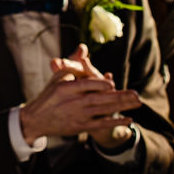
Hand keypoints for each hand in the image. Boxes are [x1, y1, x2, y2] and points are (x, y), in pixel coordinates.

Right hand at [21, 57, 139, 143]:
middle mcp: (72, 102)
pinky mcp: (80, 127)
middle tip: (136, 94)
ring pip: (103, 111)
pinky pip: (101, 124)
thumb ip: (72, 63)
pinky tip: (129, 119)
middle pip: (99, 99)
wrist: (36, 119)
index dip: (100, 84)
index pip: (86, 85)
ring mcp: (77, 115)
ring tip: (137, 103)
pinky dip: (115, 122)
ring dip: (122, 107)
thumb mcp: (57, 77)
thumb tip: (83, 47)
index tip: (112, 83)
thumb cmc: (49, 95)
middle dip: (119, 96)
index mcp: (65, 88)